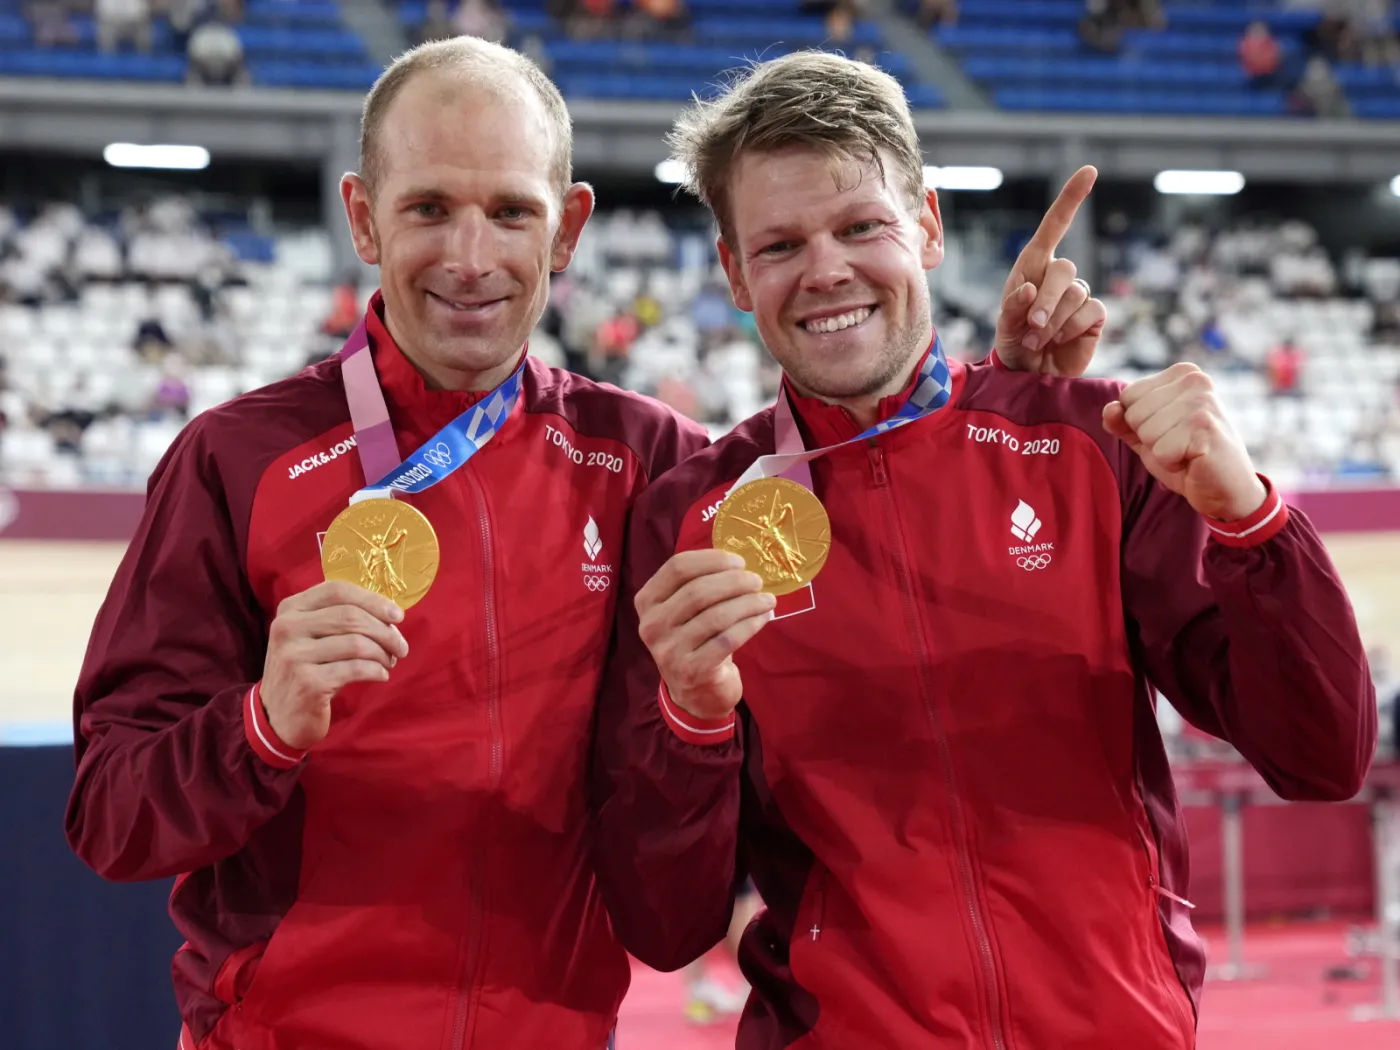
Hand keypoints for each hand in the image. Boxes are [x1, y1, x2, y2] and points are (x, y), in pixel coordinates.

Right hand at [260, 581, 409, 749]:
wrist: (278, 717)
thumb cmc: (306, 671)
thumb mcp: (313, 637)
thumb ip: (340, 618)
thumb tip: (390, 614)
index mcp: (290, 609)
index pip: (337, 591)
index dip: (373, 600)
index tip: (397, 616)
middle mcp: (287, 628)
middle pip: (350, 616)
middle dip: (385, 631)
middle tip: (400, 647)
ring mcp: (294, 656)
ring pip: (356, 643)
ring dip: (382, 653)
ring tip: (388, 662)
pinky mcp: (308, 683)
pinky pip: (356, 669)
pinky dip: (376, 671)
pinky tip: (380, 675)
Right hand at [636, 550, 775, 720]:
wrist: (695, 692)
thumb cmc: (694, 640)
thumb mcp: (685, 611)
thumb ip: (700, 583)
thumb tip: (738, 562)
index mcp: (647, 601)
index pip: (677, 567)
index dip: (712, 559)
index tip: (739, 562)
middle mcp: (652, 625)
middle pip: (698, 590)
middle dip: (735, 581)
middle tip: (757, 581)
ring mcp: (669, 650)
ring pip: (716, 616)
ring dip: (748, 603)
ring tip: (767, 599)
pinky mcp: (691, 671)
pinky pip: (727, 640)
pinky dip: (750, 625)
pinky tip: (763, 618)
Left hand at [994, 165, 1106, 377]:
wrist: (1029, 373)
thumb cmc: (1013, 342)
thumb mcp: (1004, 325)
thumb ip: (1012, 307)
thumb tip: (1029, 290)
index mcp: (1034, 266)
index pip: (1054, 227)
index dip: (1071, 199)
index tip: (1089, 171)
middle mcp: (1059, 276)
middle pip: (1064, 270)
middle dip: (1046, 300)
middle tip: (1033, 327)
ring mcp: (1079, 294)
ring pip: (1076, 294)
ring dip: (1054, 321)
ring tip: (1038, 340)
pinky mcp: (1093, 316)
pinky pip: (1090, 312)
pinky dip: (1071, 329)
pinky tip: (1059, 341)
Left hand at [1103, 362, 1266, 520]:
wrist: (1225, 488)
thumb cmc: (1186, 457)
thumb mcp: (1147, 436)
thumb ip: (1123, 421)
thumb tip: (1110, 409)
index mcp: (1182, 374)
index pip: (1128, 396)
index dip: (1140, 423)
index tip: (1170, 431)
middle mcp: (1196, 380)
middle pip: (1134, 413)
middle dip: (1149, 438)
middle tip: (1180, 444)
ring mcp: (1203, 402)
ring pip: (1145, 432)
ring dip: (1161, 451)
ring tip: (1187, 451)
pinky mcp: (1205, 428)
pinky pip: (1160, 451)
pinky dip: (1172, 463)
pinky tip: (1194, 459)